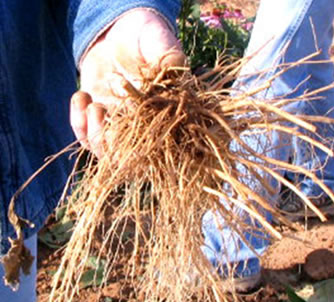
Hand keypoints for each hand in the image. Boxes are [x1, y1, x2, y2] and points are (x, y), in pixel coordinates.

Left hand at [70, 9, 185, 153]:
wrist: (121, 32)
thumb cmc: (147, 37)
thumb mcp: (160, 42)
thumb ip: (168, 58)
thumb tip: (176, 71)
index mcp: (165, 117)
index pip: (160, 143)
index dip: (145, 139)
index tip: (132, 113)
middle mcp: (143, 129)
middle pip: (131, 159)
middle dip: (113, 141)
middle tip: (104, 110)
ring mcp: (119, 128)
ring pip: (106, 154)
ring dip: (96, 135)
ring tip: (94, 106)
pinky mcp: (97, 122)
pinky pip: (85, 138)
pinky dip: (79, 123)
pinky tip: (82, 96)